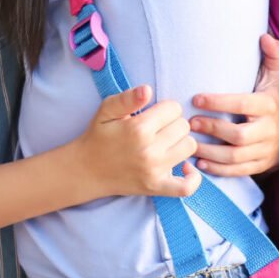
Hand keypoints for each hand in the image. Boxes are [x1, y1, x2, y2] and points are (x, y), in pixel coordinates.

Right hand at [75, 85, 199, 199]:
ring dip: (180, 143)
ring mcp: (155, 170)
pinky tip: (184, 168)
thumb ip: (127, 98)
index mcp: (138, 128)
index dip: (165, 108)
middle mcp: (149, 149)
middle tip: (157, 129)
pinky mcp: (158, 187)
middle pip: (184, 126)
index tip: (154, 114)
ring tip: (165, 143)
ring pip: (190, 147)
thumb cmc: (98, 137)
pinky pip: (188, 186)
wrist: (86, 169)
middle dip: (172, 123)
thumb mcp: (105, 110)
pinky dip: (192, 177)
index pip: (174, 108)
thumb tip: (147, 90)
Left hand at [189, 33, 278, 175]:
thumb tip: (266, 36)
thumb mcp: (273, 81)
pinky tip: (198, 162)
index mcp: (268, 107)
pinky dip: (217, 169)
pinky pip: (237, 172)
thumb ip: (272, 59)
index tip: (196, 98)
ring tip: (188, 143)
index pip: (244, 105)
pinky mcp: (260, 166)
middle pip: (240, 135)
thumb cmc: (270, 104)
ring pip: (236, 157)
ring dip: (210, 152)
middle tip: (189, 122)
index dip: (220, 103)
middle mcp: (269, 131)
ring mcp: (265, 151)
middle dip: (213, 129)